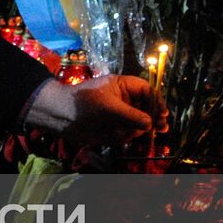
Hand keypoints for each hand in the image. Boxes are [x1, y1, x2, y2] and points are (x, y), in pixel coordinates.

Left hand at [24, 75, 168, 147]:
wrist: (60, 116)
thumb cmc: (82, 103)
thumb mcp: (108, 106)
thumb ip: (130, 115)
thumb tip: (150, 123)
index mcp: (122, 86)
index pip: (146, 90)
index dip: (156, 100)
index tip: (163, 112)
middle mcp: (123, 100)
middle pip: (147, 107)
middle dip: (154, 116)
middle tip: (162, 127)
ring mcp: (119, 114)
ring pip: (139, 122)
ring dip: (141, 128)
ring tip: (141, 132)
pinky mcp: (114, 128)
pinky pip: (128, 133)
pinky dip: (128, 135)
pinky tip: (123, 136)